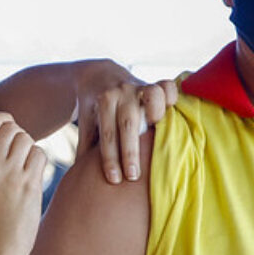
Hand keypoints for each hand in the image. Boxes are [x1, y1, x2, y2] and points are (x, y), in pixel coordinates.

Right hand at [0, 112, 45, 254]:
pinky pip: (40, 156)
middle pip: (13, 128)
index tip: (8, 130)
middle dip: (19, 137)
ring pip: (28, 140)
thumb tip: (6, 134)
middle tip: (19, 157)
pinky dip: (39, 163)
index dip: (3, 120)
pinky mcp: (29, 184)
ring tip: (25, 169)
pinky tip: (32, 178)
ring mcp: (11, 174)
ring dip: (30, 151)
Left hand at [74, 61, 177, 183]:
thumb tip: (80, 175)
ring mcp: (140, 86)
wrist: (100, 74)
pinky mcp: (155, 85)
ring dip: (157, 112)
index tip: (113, 179)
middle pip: (128, 122)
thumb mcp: (86, 122)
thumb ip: (86, 145)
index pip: (107, 133)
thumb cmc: (95, 108)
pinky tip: (174, 113)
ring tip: (159, 134)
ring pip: (153, 95)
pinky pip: (169, 86)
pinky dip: (173, 97)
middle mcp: (122, 93)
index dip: (110, 157)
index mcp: (103, 102)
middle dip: (130, 150)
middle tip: (132, 176)